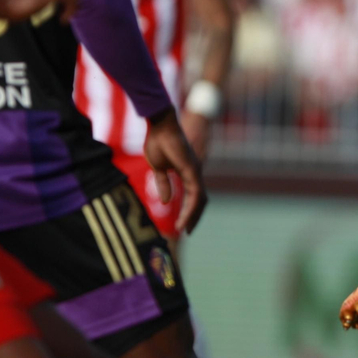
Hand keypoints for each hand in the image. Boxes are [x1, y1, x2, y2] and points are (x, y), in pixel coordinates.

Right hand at [144, 109, 206, 234]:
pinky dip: (190, 208)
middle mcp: (195, 172)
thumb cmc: (157, 142)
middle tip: (189, 231)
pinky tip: (183, 219)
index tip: (184, 225)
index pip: (194, 195)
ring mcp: (195, 171)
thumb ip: (163, 184)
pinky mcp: (192, 170)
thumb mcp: (158, 168)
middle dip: (195, 216)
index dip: (190, 210)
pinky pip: (194, 194)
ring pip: (199, 199)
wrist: (159, 126)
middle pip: (200, 200)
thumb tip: (166, 201)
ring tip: (185, 229)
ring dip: (193, 216)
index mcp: (187, 171)